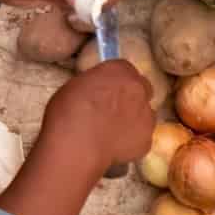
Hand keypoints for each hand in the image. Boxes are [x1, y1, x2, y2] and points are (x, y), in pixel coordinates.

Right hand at [39, 60, 153, 175]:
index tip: (109, 89)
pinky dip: (132, 141)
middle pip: (142, 88)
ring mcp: (146, 115)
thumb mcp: (76, 85)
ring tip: (114, 131)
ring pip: (145, 114)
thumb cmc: (67, 114)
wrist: (75, 145)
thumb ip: (96, 83)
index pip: (125, 69)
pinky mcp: (147, 139)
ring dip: (134, 118)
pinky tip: (115, 146)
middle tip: (114, 109)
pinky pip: (142, 137)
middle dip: (131, 96)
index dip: (117, 80)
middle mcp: (137, 88)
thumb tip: (99, 90)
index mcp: (119, 70)